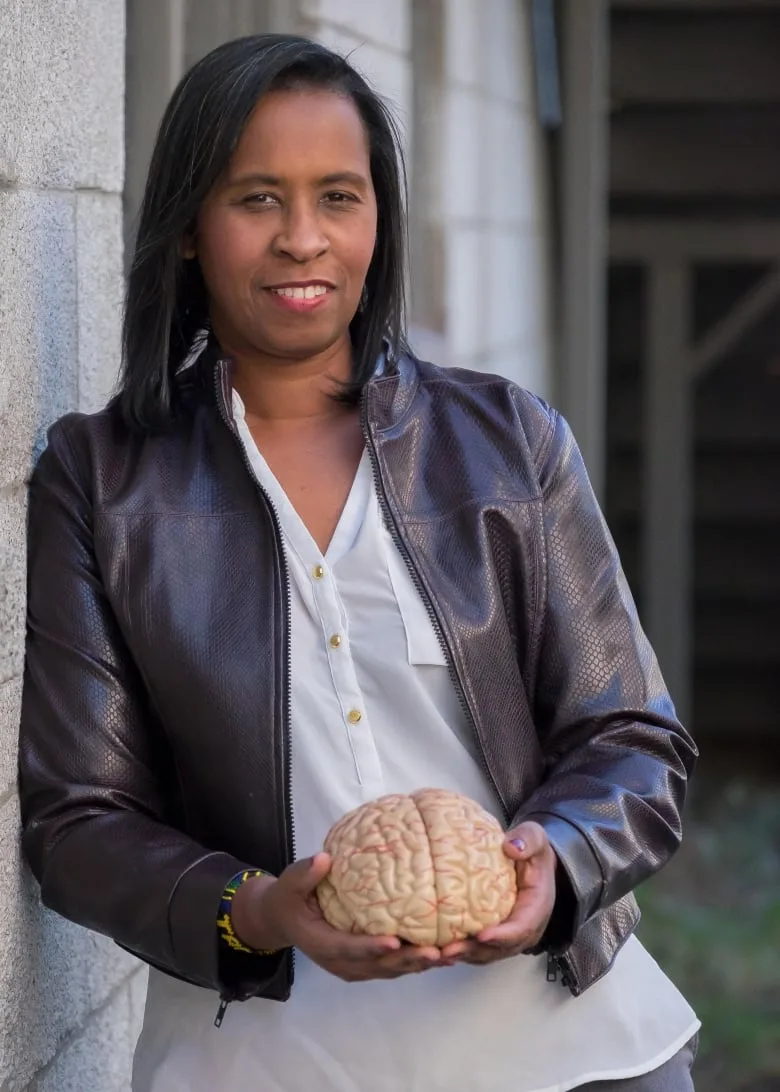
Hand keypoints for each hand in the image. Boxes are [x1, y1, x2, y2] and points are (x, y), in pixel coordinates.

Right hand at [231, 853, 449, 981]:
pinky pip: (392, 966)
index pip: (348, 948)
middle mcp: (340, 962)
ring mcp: (353, 967)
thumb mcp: (289, 884)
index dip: (372, 946)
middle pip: (377, 966)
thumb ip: (306, 874)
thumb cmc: (288, 898)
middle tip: (436, 952)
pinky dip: (415, 963)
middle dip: (406, 960)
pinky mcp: (365, 964)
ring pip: (389, 970)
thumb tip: (324, 858)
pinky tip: (441, 955)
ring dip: (417, 965)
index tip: (394, 940)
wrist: (284, 919)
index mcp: (321, 943)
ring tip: (448, 956)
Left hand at [440, 821, 556, 965]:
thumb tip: (512, 847)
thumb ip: (528, 839)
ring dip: (466, 955)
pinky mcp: (497, 935)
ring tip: (441, 953)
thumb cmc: (532, 850)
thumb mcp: (535, 837)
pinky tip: (442, 949)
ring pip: (489, 953)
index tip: (481, 934)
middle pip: (501, 948)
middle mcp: (526, 927)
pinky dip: (463, 951)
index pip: (522, 927)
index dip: (502, 935)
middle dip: (475, 950)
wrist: (532, 861)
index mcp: (537, 906)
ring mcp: (511, 935)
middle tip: (449, 950)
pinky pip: (481, 949)